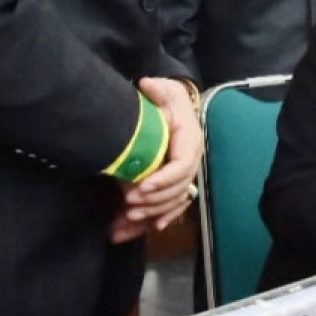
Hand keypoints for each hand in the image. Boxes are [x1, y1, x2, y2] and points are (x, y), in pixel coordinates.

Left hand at [123, 78, 203, 230]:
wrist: (170, 110)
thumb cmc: (167, 100)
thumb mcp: (165, 90)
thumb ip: (159, 89)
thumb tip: (148, 85)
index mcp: (190, 141)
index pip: (182, 165)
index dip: (163, 180)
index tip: (140, 188)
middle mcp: (190, 161)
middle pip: (178, 189)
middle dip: (154, 201)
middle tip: (128, 205)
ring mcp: (182, 175)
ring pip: (173, 203)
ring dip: (152, 215)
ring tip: (124, 221)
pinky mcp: (172, 184)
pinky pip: (169, 207)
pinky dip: (157, 220)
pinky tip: (142, 230)